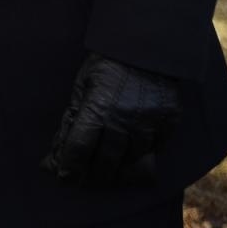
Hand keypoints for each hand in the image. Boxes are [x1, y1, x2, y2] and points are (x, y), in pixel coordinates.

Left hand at [41, 53, 183, 185]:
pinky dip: (142, 158)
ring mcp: (149, 122)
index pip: (79, 148)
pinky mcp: (169, 122)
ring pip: (132, 161)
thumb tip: (57, 151)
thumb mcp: (81, 86)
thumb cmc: (107, 65)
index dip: (69, 166)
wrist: (147, 46)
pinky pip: (155, 150)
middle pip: (106, 161)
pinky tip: (131, 159)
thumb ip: (72, 118)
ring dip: (117, 171)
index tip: (64, 177)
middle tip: (84, 180)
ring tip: (107, 174)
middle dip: (92, 175)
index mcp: (97, 107)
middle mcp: (124, 118)